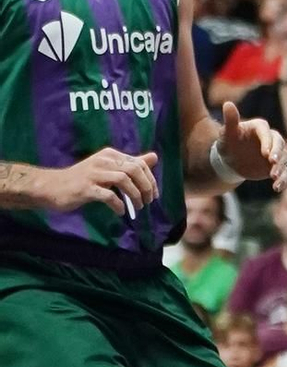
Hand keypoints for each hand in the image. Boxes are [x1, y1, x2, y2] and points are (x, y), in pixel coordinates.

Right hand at [44, 147, 158, 216]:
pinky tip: (121, 212)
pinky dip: (118, 204)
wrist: (51, 186)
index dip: (150, 179)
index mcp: (110, 155)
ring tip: (137, 207)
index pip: (139, 163)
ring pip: (123, 180)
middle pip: (134, 170)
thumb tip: (154, 157)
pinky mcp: (86, 188)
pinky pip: (108, 195)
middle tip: (148, 202)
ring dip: (135, 195)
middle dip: (146, 187)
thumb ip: (130, 163)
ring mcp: (94, 174)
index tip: (154, 194)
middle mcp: (103, 161)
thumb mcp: (107, 168)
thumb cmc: (82, 179)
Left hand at [216, 99, 286, 188]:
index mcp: (260, 127)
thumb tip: (227, 103)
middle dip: (277, 153)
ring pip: (284, 157)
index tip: (265, 154)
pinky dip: (283, 179)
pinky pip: (284, 171)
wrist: (230, 160)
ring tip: (273, 178)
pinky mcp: (275, 165)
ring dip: (281, 167)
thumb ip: (230, 120)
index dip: (267, 142)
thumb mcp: (227, 134)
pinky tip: (277, 188)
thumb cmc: (228, 144)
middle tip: (272, 163)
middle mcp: (270, 138)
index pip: (267, 132)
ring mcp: (275, 152)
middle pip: (279, 143)